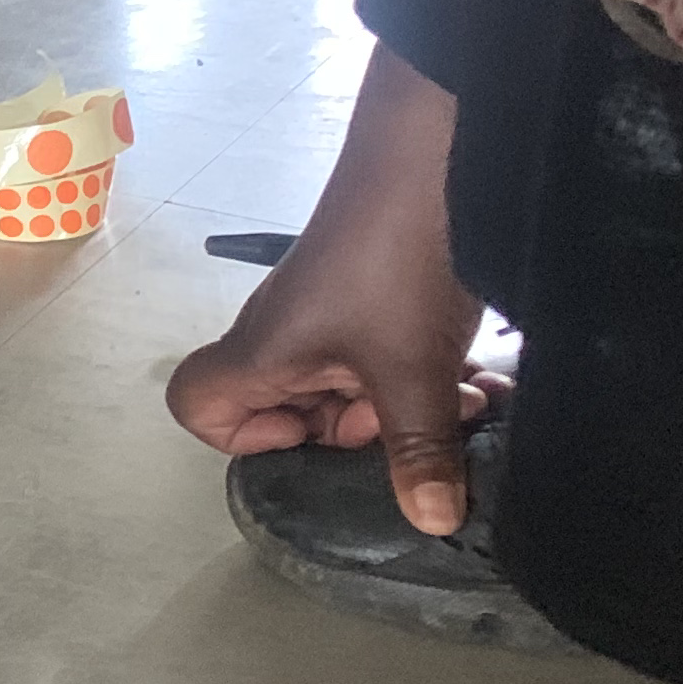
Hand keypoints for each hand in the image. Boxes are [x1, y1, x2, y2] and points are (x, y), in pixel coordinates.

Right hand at [166, 166, 492, 539]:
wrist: (431, 160)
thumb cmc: (394, 263)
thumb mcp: (413, 370)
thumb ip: (418, 451)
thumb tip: (430, 524)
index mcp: (264, 354)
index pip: (200, 409)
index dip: (248, 441)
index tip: (316, 437)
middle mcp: (283, 339)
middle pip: (288, 410)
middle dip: (356, 432)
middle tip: (410, 422)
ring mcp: (328, 317)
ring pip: (346, 387)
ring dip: (406, 408)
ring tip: (466, 402)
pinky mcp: (370, 299)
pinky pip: (379, 358)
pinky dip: (424, 376)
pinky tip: (482, 379)